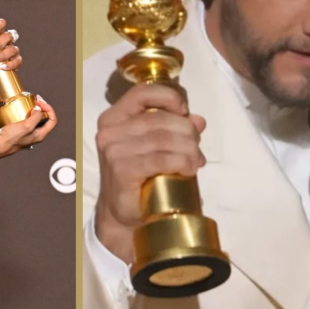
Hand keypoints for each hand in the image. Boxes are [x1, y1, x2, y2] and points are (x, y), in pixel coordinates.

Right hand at [0, 95, 57, 158]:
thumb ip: (36, 117)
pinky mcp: (21, 132)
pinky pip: (28, 121)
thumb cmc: (11, 139)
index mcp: (41, 135)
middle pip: (46, 119)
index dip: (49, 109)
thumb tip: (39, 109)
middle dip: (43, 108)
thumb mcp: (26, 126)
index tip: (41, 102)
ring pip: (37, 120)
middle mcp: (36, 135)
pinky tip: (22, 111)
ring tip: (31, 104)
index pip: (53, 120)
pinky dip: (27, 114)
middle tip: (37, 100)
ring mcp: (28, 133)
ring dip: (35, 111)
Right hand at [93, 83, 206, 263]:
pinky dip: (182, 162)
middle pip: (161, 119)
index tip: (185, 112)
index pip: (142, 93)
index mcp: (114, 118)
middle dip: (187, 132)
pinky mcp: (122, 170)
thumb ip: (175, 130)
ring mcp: (114, 150)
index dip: (169, 97)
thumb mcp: (157, 148)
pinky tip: (190, 169)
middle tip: (197, 149)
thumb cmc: (141, 178)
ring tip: (197, 161)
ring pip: (164, 139)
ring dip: (189, 150)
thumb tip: (199, 120)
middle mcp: (110, 131)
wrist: (125, 215)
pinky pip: (161, 159)